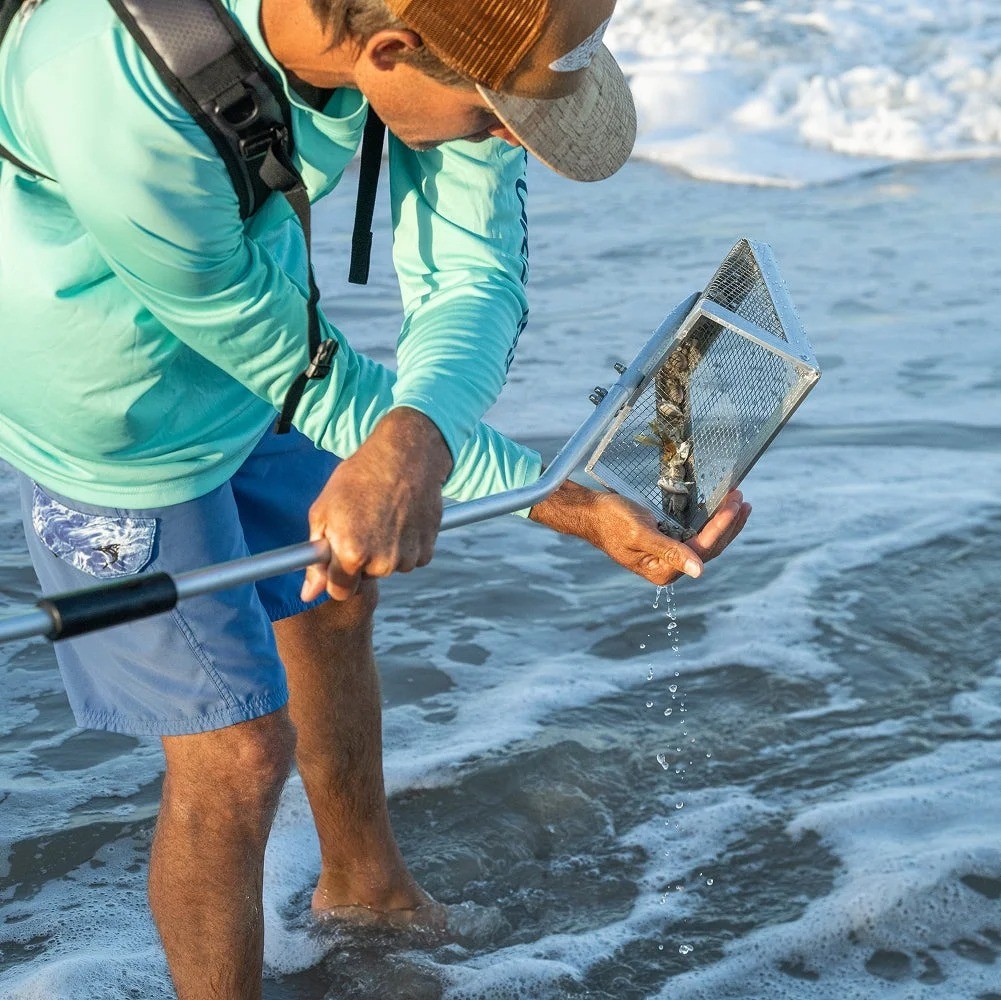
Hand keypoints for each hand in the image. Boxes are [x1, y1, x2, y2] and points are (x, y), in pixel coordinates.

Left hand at [301, 408, 451, 601]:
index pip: (340, 592)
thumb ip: (315, 558)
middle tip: (362, 526)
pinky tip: (401, 519)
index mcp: (352, 553)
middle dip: (361, 560)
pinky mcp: (427, 550)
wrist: (406, 456)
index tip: (337, 562)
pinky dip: (405, 545)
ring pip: (389, 568)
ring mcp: (407, 557)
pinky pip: (410, 559)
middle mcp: (382, 562)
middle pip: (366, 578)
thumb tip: (309, 594)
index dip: (336, 576)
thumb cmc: (359, 478)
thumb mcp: (324, 511)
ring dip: (384, 552)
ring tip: (383, 518)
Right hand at [529, 481, 750, 585]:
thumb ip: (669, 551)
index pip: (702, 548)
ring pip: (705, 542)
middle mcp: (668, 568)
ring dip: (723, 523)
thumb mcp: (640, 532)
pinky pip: (695, 535)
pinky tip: (718, 510)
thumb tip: (698, 572)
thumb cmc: (611, 520)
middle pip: (709, 548)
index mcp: (662, 571)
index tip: (735, 504)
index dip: (721, 526)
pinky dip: (709, 521)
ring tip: (739, 503)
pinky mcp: (666, 544)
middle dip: (728, 524)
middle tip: (742, 499)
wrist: (591, 512)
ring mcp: (668, 557)